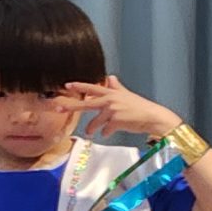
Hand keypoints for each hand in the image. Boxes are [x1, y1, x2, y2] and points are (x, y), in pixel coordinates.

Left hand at [59, 75, 179, 141]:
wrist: (153, 118)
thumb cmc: (140, 108)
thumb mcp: (127, 95)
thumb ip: (116, 87)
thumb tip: (110, 77)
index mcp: (112, 93)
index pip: (92, 88)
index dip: (79, 86)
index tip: (67, 85)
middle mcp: (110, 100)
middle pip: (86, 104)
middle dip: (71, 106)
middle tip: (58, 107)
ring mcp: (113, 111)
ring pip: (95, 121)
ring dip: (92, 128)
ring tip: (90, 132)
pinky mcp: (116, 121)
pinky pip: (104, 130)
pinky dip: (105, 133)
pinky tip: (108, 133)